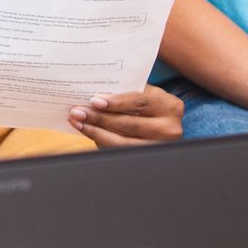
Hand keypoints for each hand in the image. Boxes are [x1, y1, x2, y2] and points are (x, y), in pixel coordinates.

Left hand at [66, 86, 182, 146]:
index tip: (94, 101)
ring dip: (95, 131)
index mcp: (170, 106)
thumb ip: (127, 91)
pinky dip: (100, 140)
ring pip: (122, 142)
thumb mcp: (145, 93)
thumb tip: (96, 92)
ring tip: (78, 122)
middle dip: (100, 118)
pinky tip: (88, 131)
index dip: (117, 102)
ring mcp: (159, 147)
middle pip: (129, 124)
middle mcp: (169, 129)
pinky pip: (119, 150)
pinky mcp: (146, 157)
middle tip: (77, 111)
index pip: (140, 102)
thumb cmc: (148, 103)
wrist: (162, 123)